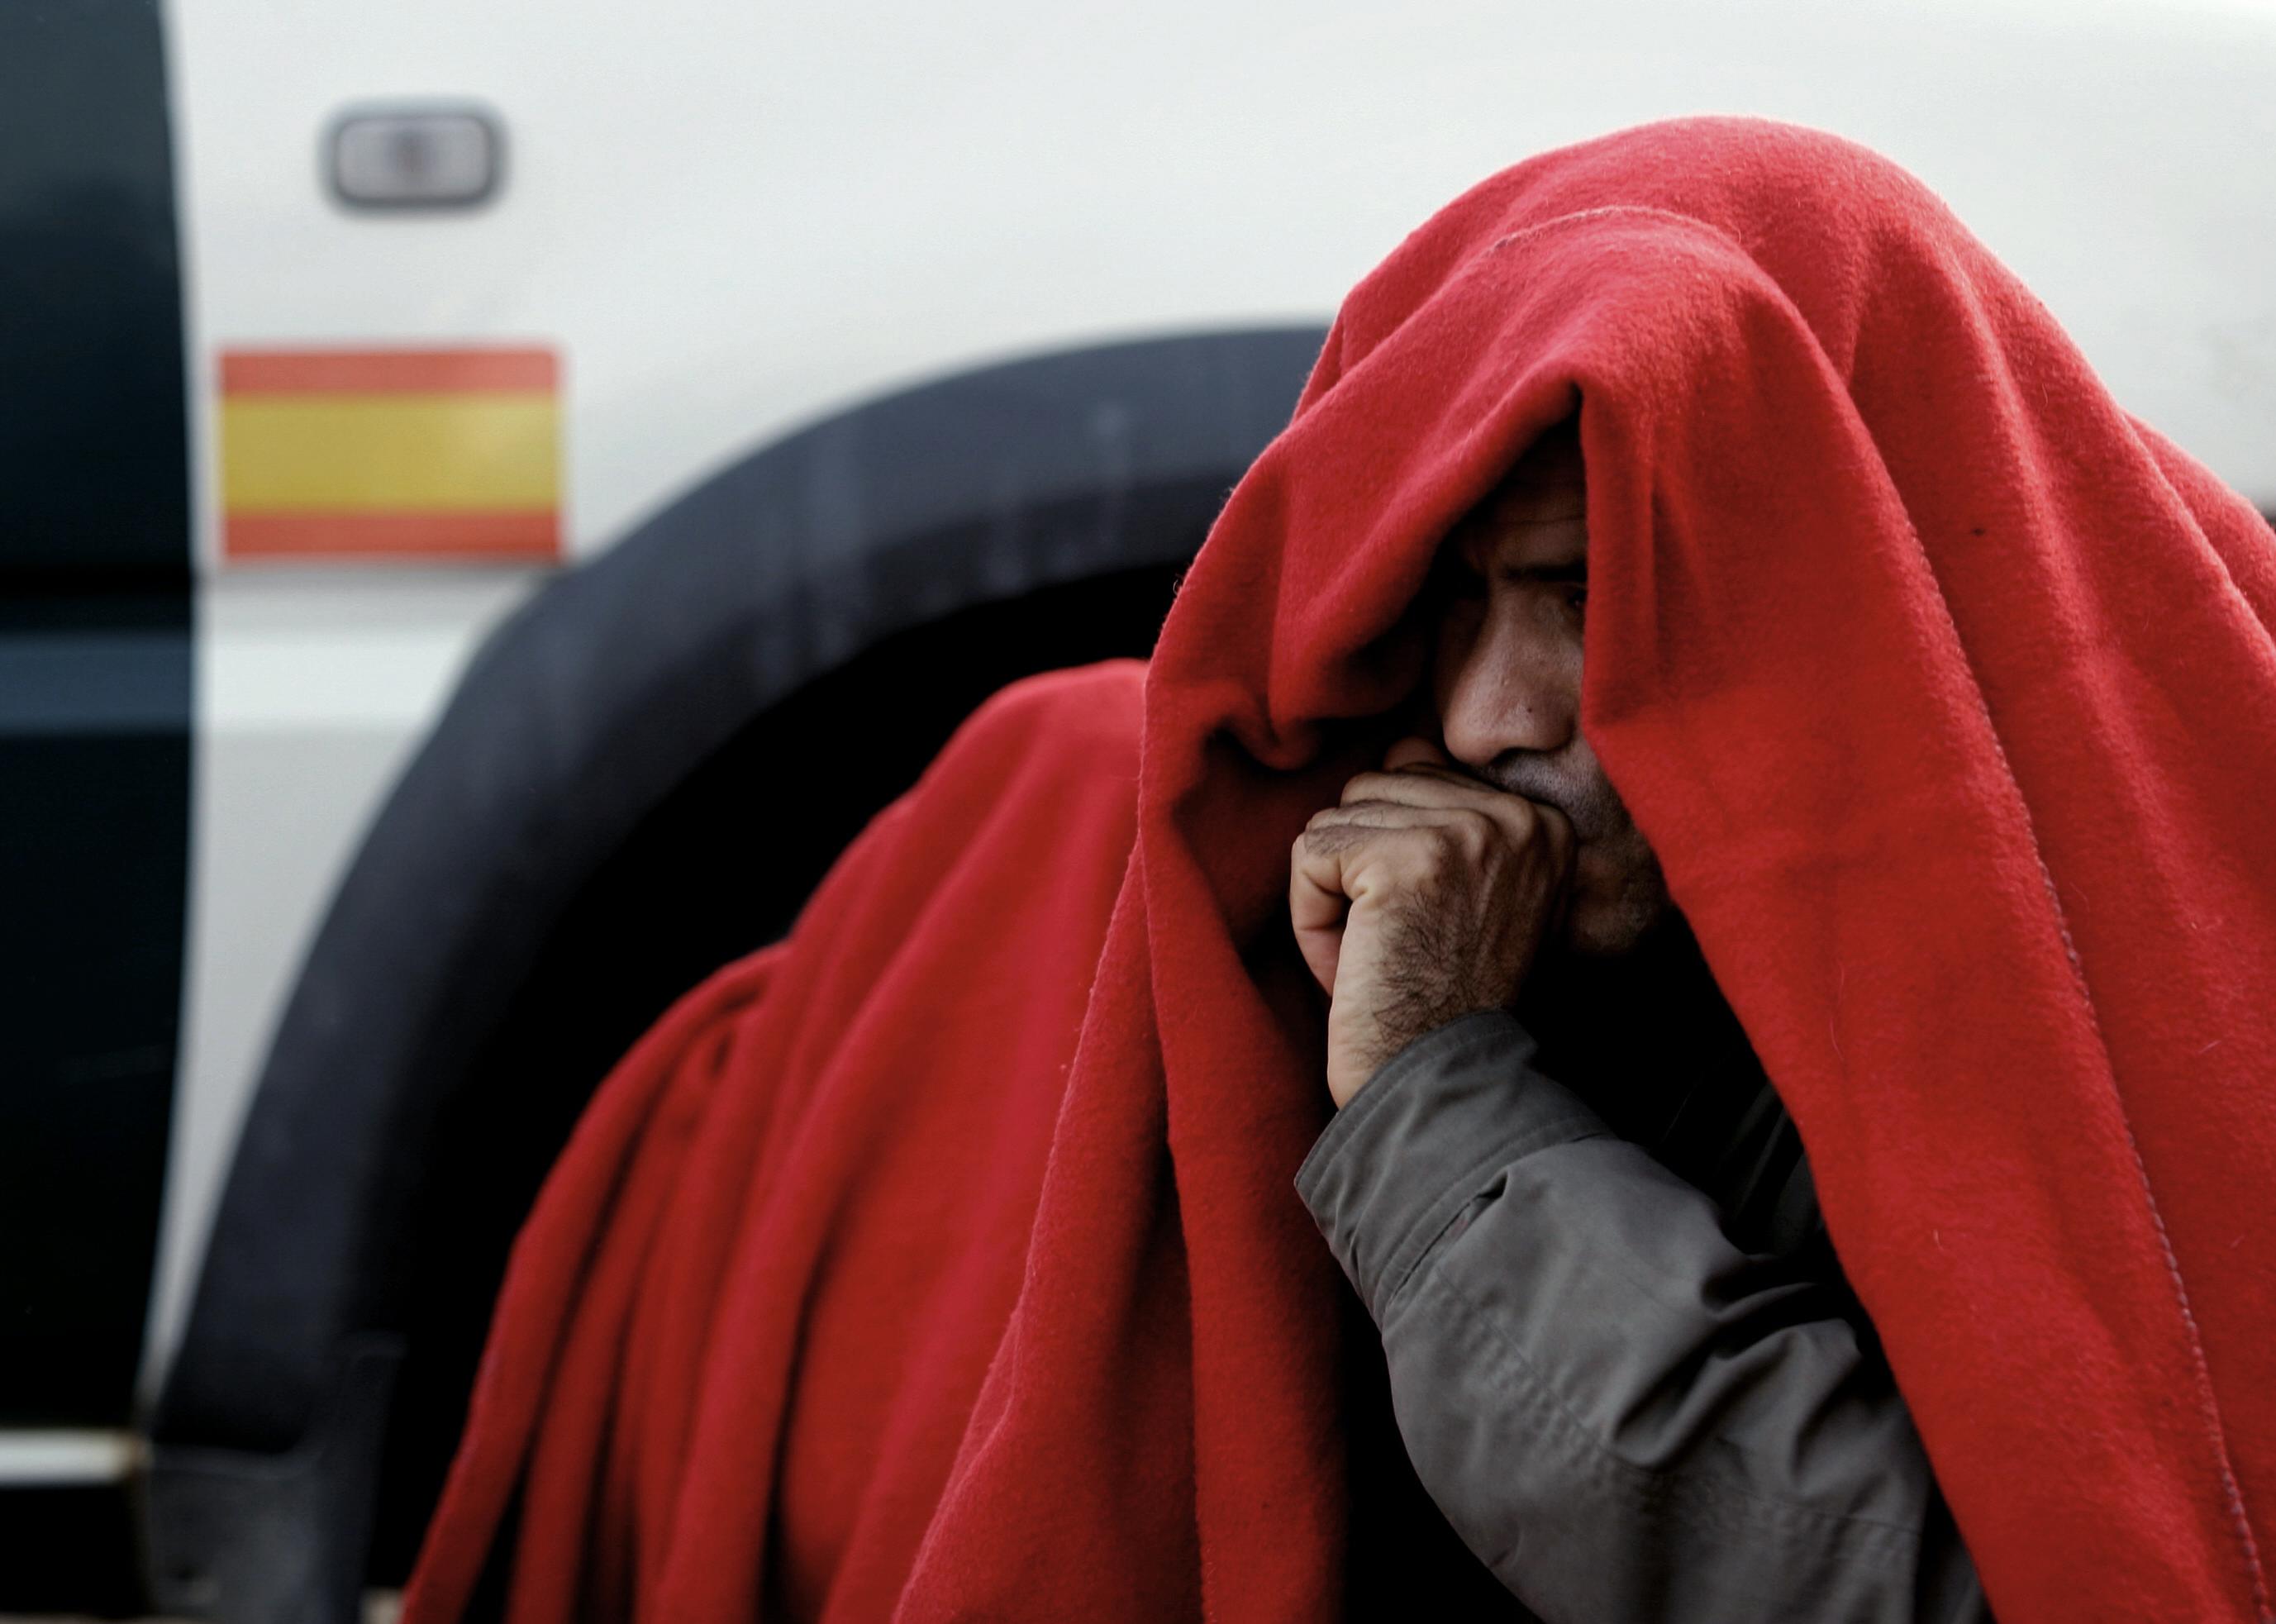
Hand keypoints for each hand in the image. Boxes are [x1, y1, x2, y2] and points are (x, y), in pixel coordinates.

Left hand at [1290, 737, 1575, 1107]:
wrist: (1438, 1088)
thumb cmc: (1442, 1005)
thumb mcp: (1473, 899)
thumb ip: (1450, 820)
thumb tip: (1404, 746)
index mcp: (1542, 823)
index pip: (1420, 772)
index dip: (1391, 855)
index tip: (1421, 929)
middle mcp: (1517, 817)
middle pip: (1373, 788)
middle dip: (1356, 871)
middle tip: (1392, 950)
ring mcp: (1465, 831)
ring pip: (1335, 819)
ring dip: (1331, 898)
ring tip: (1376, 959)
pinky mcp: (1405, 858)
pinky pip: (1309, 853)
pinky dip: (1309, 919)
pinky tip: (1350, 967)